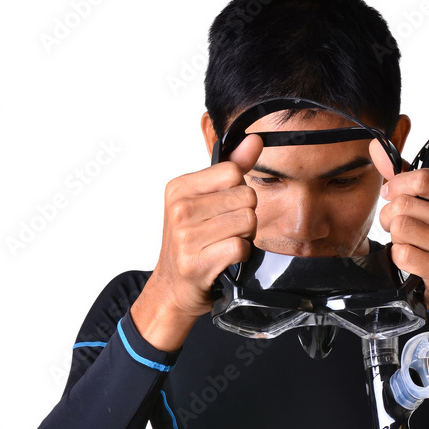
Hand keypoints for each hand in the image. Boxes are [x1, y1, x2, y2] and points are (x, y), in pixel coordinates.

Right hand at [130, 134, 262, 349]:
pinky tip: (224, 259)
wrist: (173, 288)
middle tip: (225, 231)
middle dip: (245, 217)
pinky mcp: (196, 262)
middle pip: (246, 197)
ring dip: (244, 237)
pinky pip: (241, 248)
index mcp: (179, 187)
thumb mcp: (204, 201)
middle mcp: (179, 208)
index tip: (223, 208)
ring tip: (224, 244)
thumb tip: (255, 140)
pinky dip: (240, 256)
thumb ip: (231, 169)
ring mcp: (185, 236)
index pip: (233, 172)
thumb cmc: (191, 242)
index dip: (239, 192)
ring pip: (247, 222)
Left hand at [368, 140, 428, 322]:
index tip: (391, 194)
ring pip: (400, 228)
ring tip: (406, 242)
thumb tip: (377, 149)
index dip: (397, 185)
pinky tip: (411, 259)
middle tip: (396, 225)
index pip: (422, 179)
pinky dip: (398, 257)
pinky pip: (402, 254)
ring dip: (394, 237)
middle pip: (404, 204)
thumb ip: (411, 179)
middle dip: (390, 214)